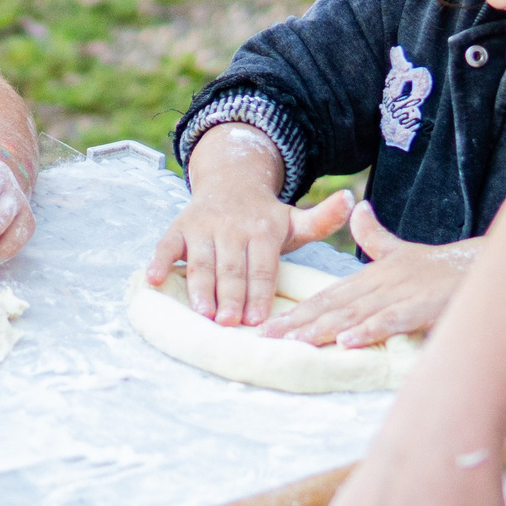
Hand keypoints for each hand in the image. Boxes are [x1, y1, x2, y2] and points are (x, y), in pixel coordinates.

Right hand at [144, 180, 352, 326]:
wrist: (231, 182)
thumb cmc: (265, 217)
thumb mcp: (294, 218)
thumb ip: (321, 219)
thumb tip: (351, 198)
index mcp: (262, 229)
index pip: (262, 265)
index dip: (259, 291)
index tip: (258, 318)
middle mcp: (232, 227)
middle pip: (232, 267)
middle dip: (230, 295)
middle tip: (228, 323)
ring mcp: (204, 227)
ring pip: (202, 261)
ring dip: (200, 287)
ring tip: (202, 313)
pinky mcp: (180, 228)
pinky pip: (168, 245)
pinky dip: (159, 261)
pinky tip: (153, 279)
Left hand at [262, 203, 477, 344]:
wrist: (479, 264)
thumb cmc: (436, 266)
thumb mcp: (399, 250)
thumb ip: (374, 235)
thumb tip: (358, 208)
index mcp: (369, 276)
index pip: (326, 296)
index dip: (298, 310)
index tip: (269, 325)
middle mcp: (377, 285)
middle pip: (331, 306)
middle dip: (298, 322)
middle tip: (266, 337)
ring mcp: (398, 295)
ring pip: (353, 314)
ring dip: (323, 329)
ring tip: (296, 341)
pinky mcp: (420, 307)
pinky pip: (390, 321)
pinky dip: (368, 331)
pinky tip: (347, 342)